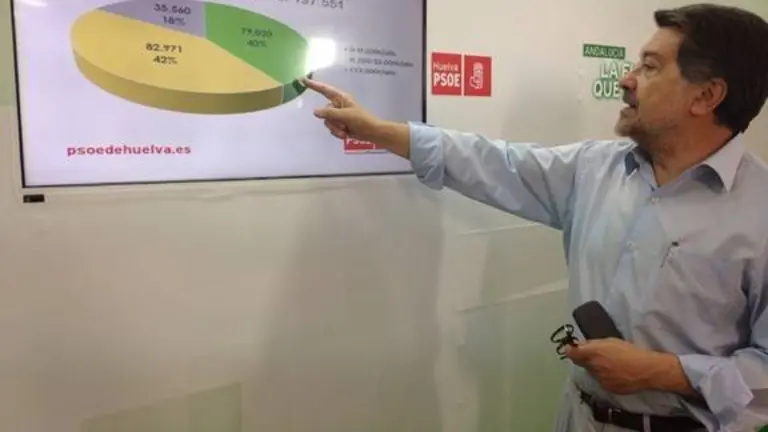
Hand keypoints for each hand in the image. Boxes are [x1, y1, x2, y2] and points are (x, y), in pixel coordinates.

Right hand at [301, 78, 383, 141]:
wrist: (372, 132)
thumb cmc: (362, 120)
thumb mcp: (345, 116)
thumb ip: (329, 113)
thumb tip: (315, 111)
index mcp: (341, 98)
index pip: (324, 90)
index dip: (313, 85)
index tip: (303, 80)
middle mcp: (338, 105)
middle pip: (324, 112)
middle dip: (332, 121)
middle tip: (344, 125)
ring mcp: (339, 115)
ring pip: (327, 122)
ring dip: (336, 129)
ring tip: (346, 130)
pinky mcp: (340, 125)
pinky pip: (332, 129)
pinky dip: (338, 133)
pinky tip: (346, 134)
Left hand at [564, 338, 684, 394]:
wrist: (646, 369)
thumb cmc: (630, 351)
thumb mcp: (610, 341)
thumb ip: (593, 344)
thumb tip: (580, 345)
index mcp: (593, 353)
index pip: (572, 354)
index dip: (570, 351)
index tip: (571, 350)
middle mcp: (593, 367)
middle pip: (582, 364)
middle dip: (587, 360)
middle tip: (599, 356)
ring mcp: (600, 379)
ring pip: (593, 373)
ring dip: (597, 369)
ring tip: (612, 365)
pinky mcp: (607, 388)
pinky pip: (602, 381)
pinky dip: (606, 378)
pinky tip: (617, 374)